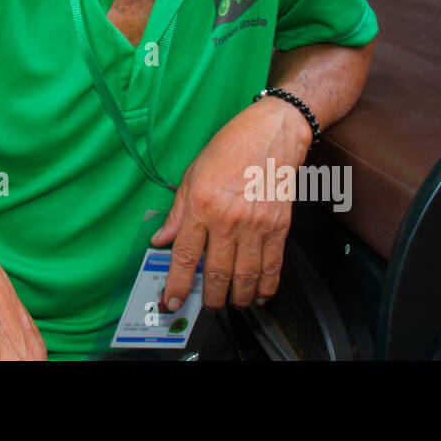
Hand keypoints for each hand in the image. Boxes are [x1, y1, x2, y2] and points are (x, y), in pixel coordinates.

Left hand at [151, 97, 310, 311]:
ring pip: (244, 277)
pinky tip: (259, 295)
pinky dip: (265, 286)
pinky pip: (272, 266)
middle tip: (206, 306)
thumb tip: (162, 240)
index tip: (172, 301)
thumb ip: (177, 213)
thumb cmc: (230, 148)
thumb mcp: (192, 175)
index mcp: (202, 206)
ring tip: (231, 304)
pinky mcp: (279, 228)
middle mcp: (228, 220)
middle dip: (210, 298)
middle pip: (216, 273)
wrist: (271, 134)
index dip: (177, 285)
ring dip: (237, 298)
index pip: (185, 256)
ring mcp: (256, 226)